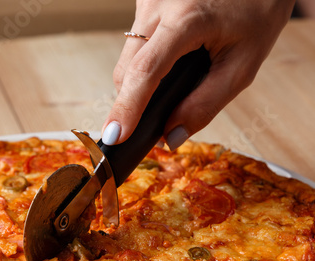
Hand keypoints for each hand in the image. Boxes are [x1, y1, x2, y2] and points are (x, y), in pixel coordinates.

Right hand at [101, 0, 294, 148]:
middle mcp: (159, 4)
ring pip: (127, 59)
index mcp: (186, 20)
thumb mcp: (241, 68)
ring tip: (171, 88)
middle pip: (127, 70)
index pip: (145, 72)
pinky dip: (145, 63)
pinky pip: (134, 44)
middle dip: (134, 103)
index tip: (115, 136)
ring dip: (140, 84)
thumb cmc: (255, 16)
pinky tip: (169, 64)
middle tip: (154, 125)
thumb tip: (171, 138)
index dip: (127, 108)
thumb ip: (205, 106)